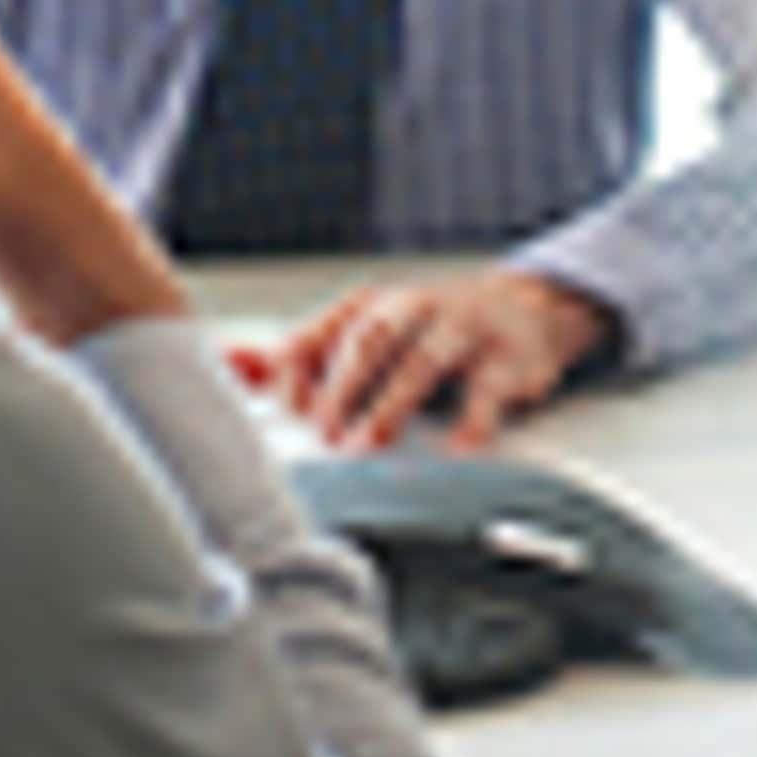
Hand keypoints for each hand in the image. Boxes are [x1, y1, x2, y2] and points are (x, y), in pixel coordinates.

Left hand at [240, 268, 618, 450]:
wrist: (528, 310)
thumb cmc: (431, 328)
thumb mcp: (366, 332)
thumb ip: (301, 354)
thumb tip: (228, 361)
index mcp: (372, 304)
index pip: (324, 330)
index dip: (300, 370)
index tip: (285, 411)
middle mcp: (414, 306)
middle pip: (370, 338)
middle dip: (341, 386)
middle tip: (323, 433)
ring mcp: (463, 327)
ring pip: (422, 358)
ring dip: (393, 403)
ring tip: (372, 443)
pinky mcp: (506, 357)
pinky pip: (488, 389)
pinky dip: (472, 422)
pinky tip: (457, 452)